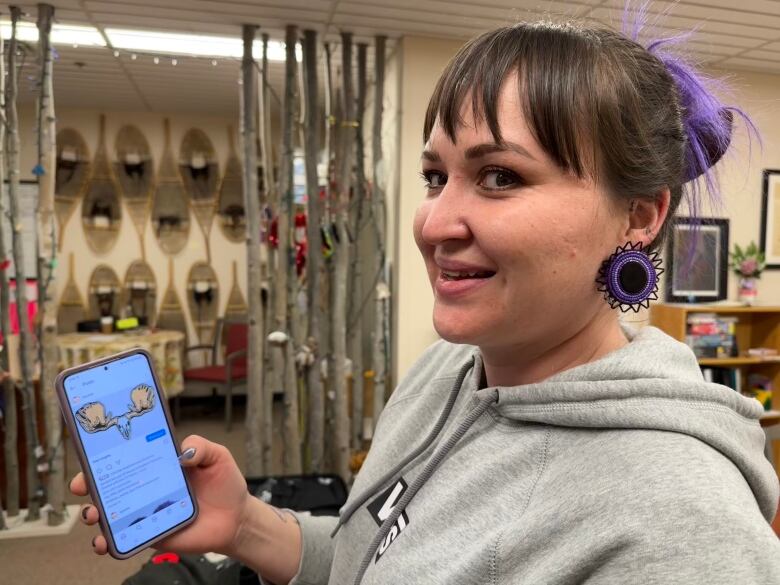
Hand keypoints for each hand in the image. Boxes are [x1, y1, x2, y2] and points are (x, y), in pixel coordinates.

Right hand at [69, 434, 249, 555]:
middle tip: (82, 485)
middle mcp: (145, 487)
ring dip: (93, 513)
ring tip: (93, 514)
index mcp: (157, 464)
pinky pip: (123, 540)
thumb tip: (184, 451)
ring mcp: (145, 512)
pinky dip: (108, 542)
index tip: (89, 451)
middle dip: (87, 483)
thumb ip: (201, 448)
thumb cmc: (224, 484)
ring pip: (109, 513)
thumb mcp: (217, 457)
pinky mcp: (150, 534)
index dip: (104, 454)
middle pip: (108, 484)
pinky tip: (105, 542)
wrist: (236, 518)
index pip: (126, 456)